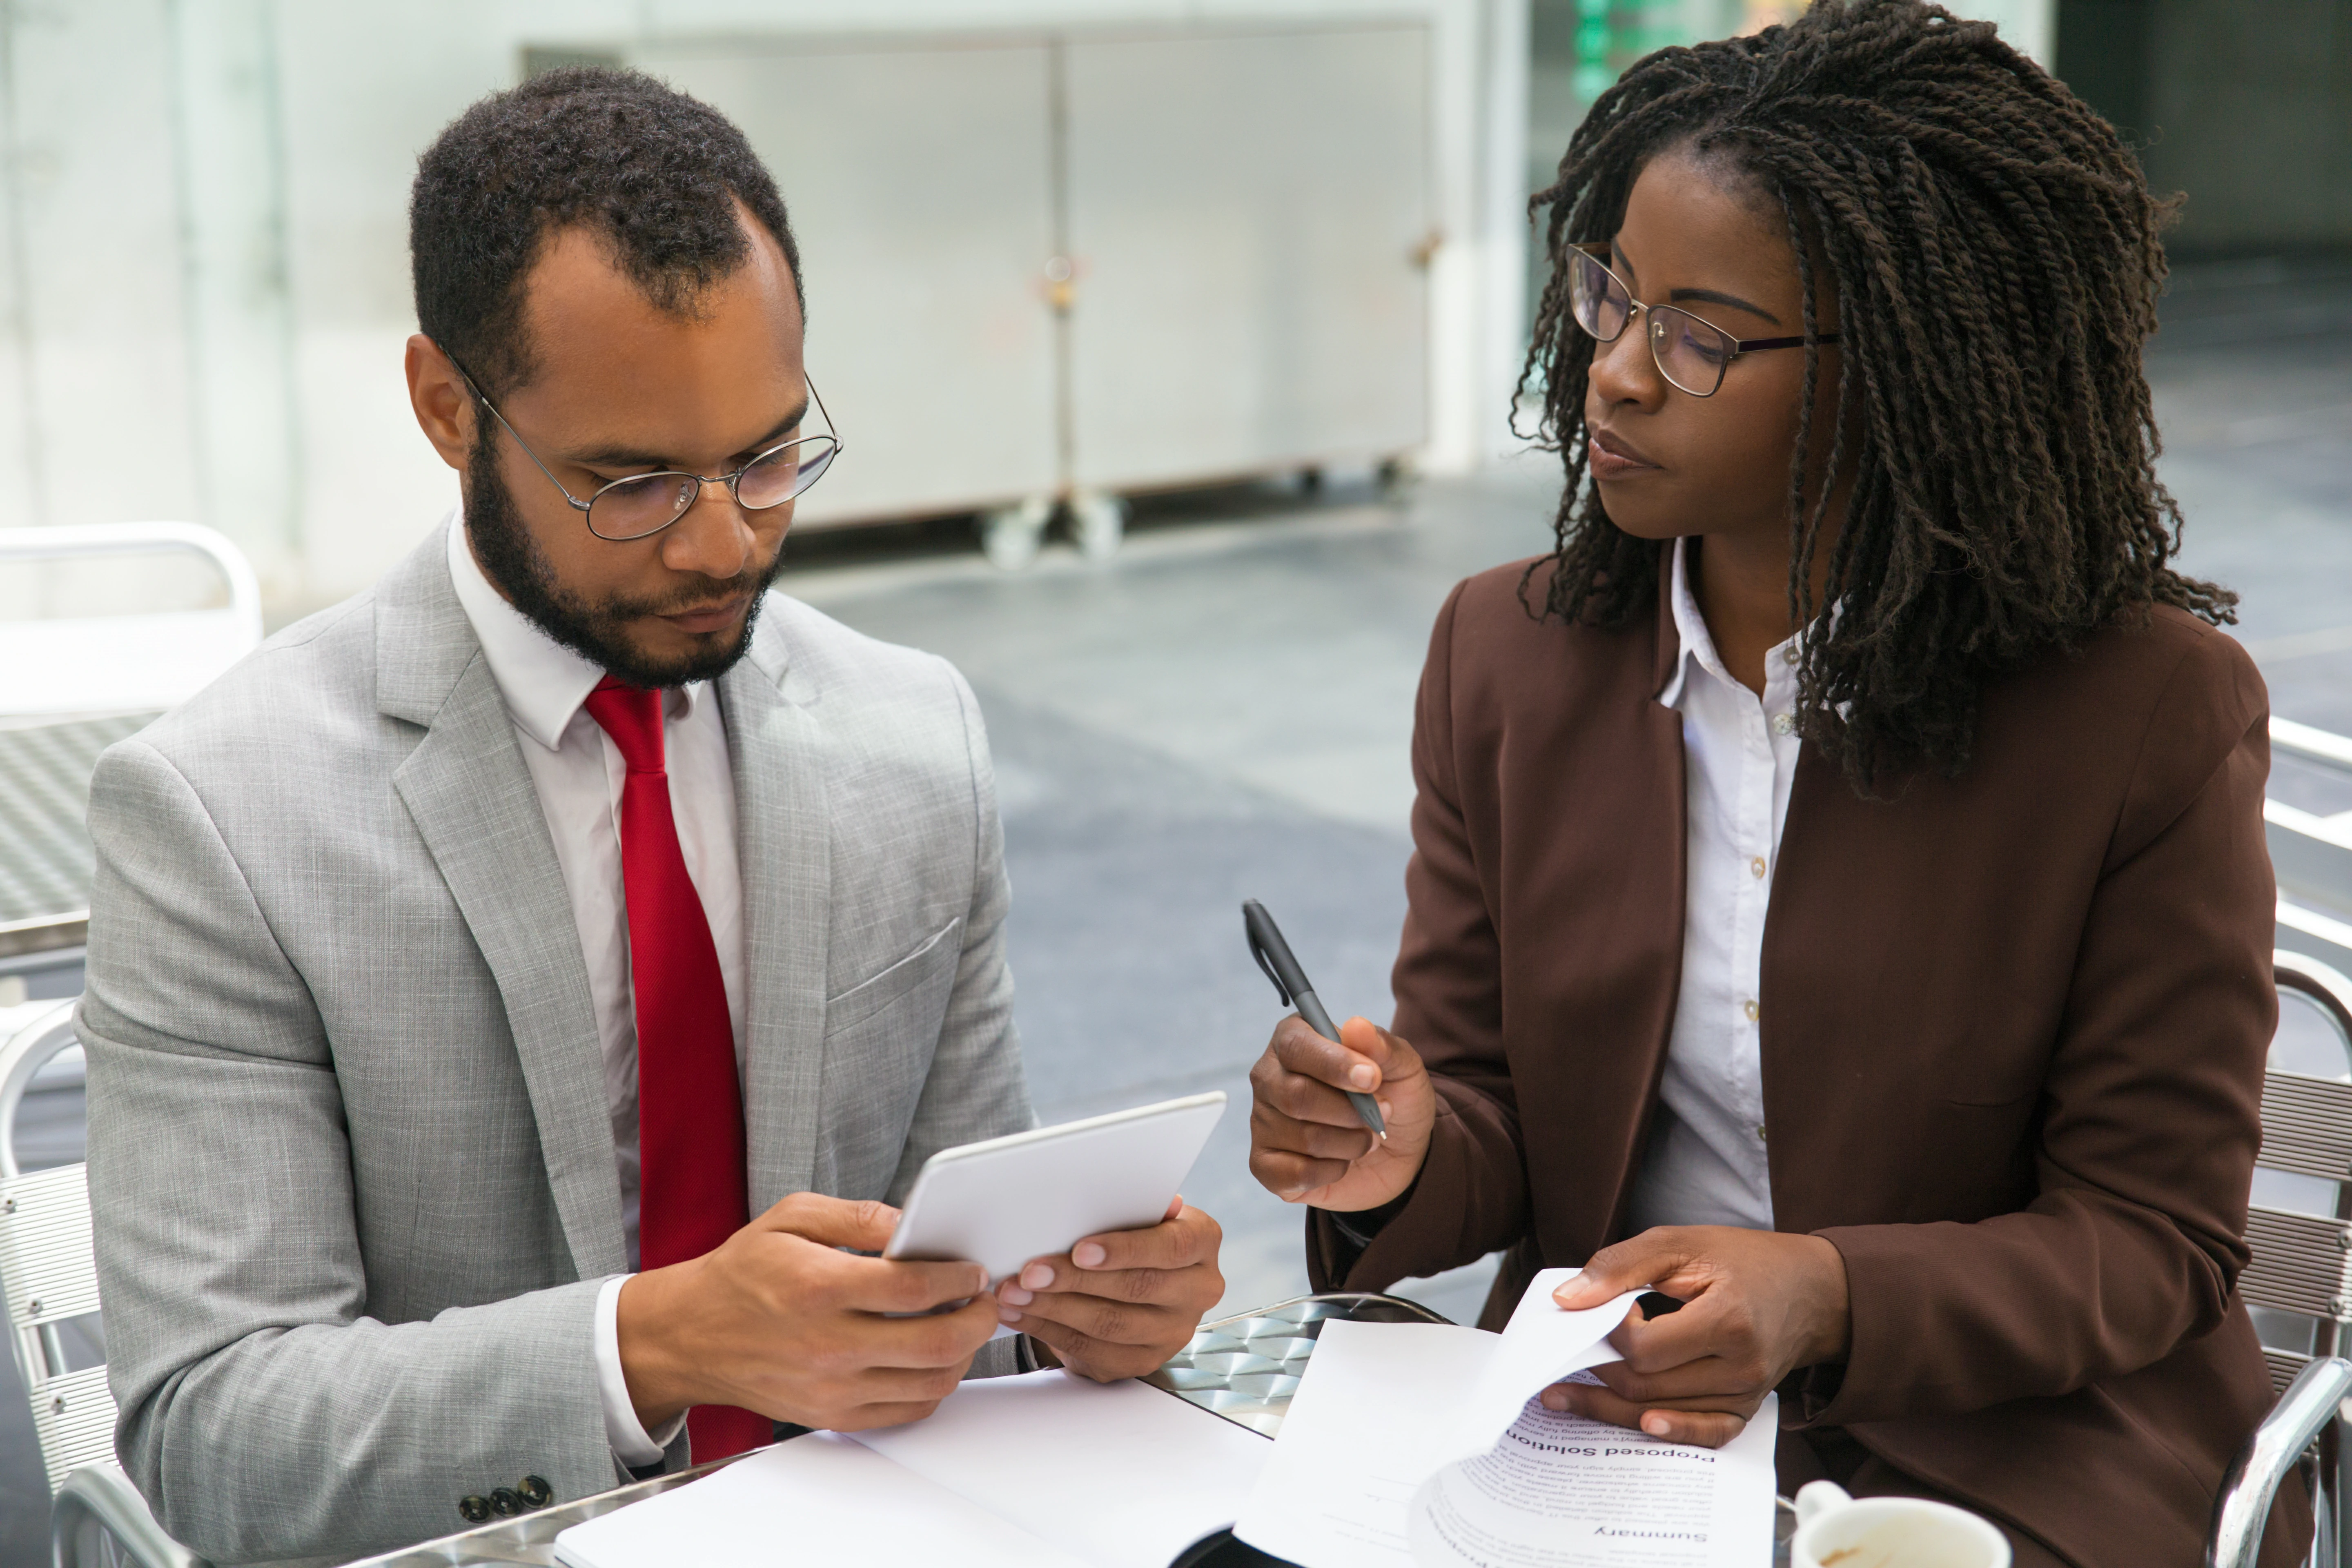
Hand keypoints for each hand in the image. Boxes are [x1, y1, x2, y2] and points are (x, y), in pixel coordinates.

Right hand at [617, 1192, 999, 1432]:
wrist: (691, 1335)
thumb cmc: (742, 1273)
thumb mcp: (792, 1217)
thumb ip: (859, 1216)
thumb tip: (914, 1221)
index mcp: (819, 1288)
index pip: (914, 1288)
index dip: (959, 1277)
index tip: (973, 1269)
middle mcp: (828, 1345)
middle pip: (936, 1343)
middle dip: (979, 1318)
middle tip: (986, 1299)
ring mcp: (831, 1388)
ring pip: (930, 1383)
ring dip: (964, 1353)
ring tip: (964, 1325)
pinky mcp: (832, 1415)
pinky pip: (906, 1411)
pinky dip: (934, 1386)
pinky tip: (934, 1358)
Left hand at [994, 1197, 1223, 1379]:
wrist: (1140, 1283)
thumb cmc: (1135, 1235)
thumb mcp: (1140, 1214)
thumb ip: (1130, 1207)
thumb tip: (1105, 1193)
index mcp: (1202, 1243)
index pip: (1171, 1248)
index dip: (1124, 1250)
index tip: (1080, 1249)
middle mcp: (1198, 1291)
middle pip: (1135, 1288)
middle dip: (1075, 1280)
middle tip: (1030, 1272)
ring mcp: (1173, 1332)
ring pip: (1109, 1323)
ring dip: (1053, 1308)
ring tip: (1014, 1292)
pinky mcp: (1143, 1361)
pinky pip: (1091, 1349)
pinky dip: (1048, 1329)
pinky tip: (1021, 1313)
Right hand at [1248, 1014, 1435, 1209]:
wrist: (1398, 1151)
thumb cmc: (1392, 1098)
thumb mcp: (1403, 1068)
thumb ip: (1382, 1046)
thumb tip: (1357, 1026)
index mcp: (1294, 1041)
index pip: (1296, 1046)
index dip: (1335, 1064)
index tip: (1372, 1079)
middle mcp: (1270, 1078)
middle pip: (1296, 1095)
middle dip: (1350, 1112)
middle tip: (1381, 1114)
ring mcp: (1263, 1122)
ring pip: (1304, 1138)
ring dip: (1351, 1143)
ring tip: (1367, 1139)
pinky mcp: (1266, 1165)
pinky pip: (1296, 1174)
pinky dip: (1333, 1171)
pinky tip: (1343, 1162)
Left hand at [1540, 1226, 1850, 1447]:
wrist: (1809, 1287)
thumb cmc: (1742, 1260)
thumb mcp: (1678, 1243)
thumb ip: (1619, 1267)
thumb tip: (1567, 1299)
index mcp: (1729, 1320)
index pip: (1645, 1349)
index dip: (1611, 1332)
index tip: (1603, 1309)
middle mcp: (1743, 1366)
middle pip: (1647, 1387)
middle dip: (1598, 1372)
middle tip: (1567, 1355)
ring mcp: (1748, 1394)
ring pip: (1662, 1413)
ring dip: (1610, 1405)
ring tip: (1567, 1392)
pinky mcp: (1747, 1409)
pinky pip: (1704, 1434)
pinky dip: (1668, 1431)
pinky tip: (1638, 1424)